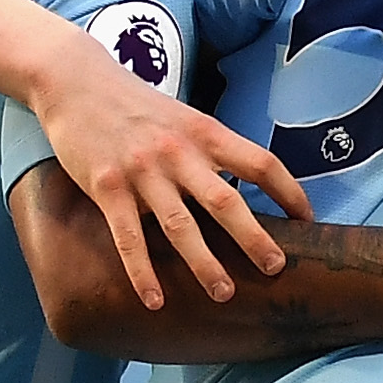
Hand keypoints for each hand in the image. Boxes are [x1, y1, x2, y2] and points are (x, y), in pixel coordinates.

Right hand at [36, 50, 309, 310]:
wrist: (76, 82)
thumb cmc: (135, 105)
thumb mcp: (183, 117)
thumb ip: (211, 150)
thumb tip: (247, 187)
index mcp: (205, 133)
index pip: (260, 163)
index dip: (289, 192)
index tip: (306, 220)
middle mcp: (178, 152)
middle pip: (225, 200)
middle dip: (253, 238)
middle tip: (276, 268)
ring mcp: (142, 171)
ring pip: (180, 225)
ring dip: (205, 263)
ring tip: (224, 293)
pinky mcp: (107, 186)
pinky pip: (129, 238)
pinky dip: (142, 272)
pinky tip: (155, 300)